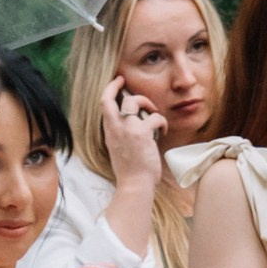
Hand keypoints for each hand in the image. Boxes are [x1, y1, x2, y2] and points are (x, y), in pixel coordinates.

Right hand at [99, 73, 166, 192]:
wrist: (134, 185)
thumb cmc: (131, 172)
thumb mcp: (118, 150)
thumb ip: (121, 135)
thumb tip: (134, 123)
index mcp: (110, 133)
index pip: (103, 105)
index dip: (109, 89)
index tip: (117, 82)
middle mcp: (115, 128)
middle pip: (110, 98)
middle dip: (119, 87)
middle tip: (129, 85)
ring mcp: (127, 129)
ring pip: (133, 101)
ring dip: (147, 103)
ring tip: (154, 113)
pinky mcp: (142, 133)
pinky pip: (155, 117)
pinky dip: (162, 121)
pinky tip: (163, 131)